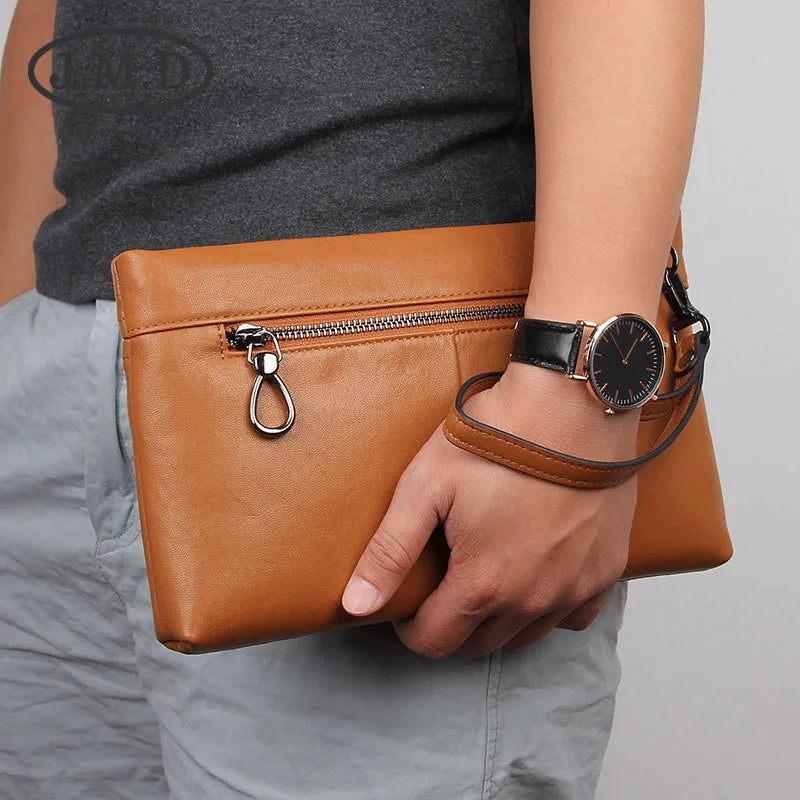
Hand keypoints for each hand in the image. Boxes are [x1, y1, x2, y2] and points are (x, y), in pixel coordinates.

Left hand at [342, 362, 639, 658]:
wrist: (571, 404)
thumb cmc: (498, 438)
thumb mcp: (426, 487)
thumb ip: (390, 552)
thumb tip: (356, 605)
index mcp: (484, 583)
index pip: (436, 640)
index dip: (411, 628)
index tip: (408, 606)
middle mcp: (533, 599)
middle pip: (478, 644)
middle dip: (451, 624)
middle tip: (441, 587)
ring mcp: (575, 587)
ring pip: (525, 635)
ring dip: (497, 620)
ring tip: (483, 578)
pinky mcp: (607, 569)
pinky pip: (575, 616)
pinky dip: (550, 608)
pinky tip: (536, 576)